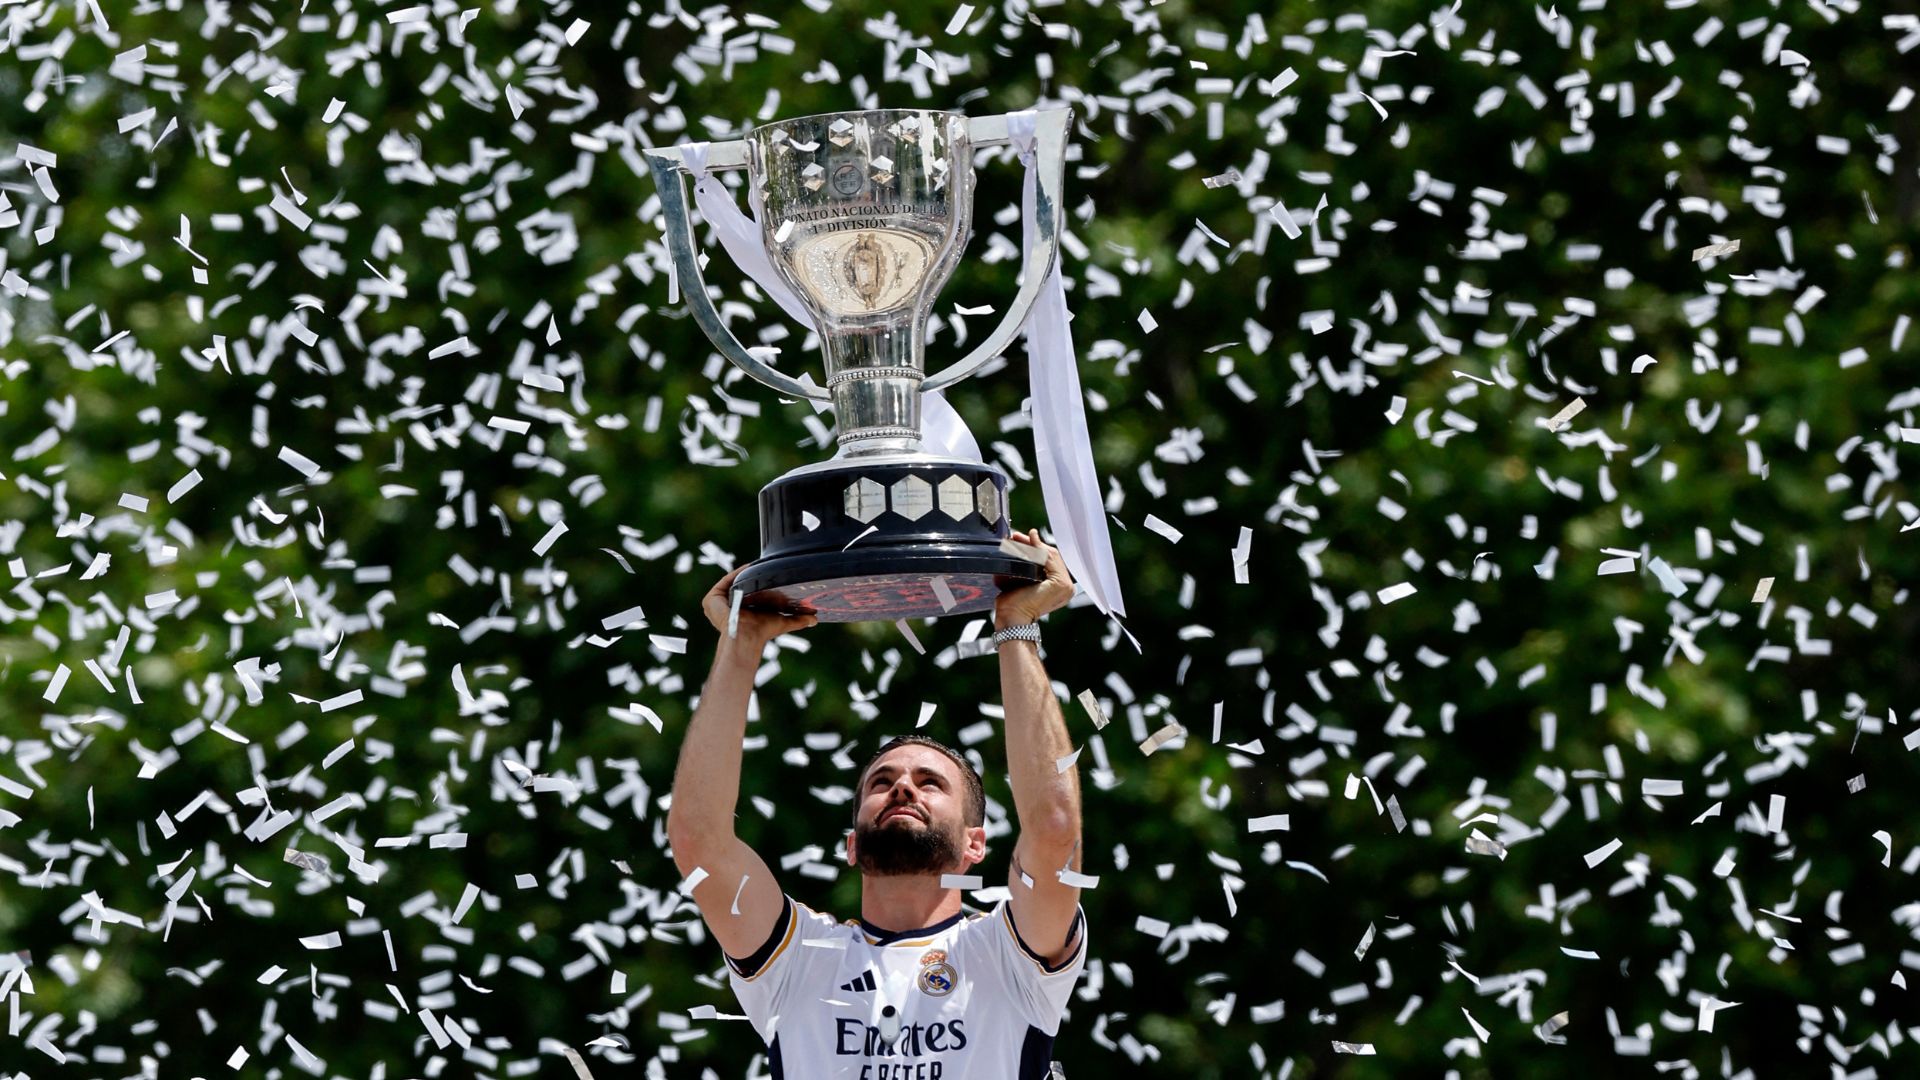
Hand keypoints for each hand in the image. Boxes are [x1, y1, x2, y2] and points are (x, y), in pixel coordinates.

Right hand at [702, 566, 816, 647]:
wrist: (747, 638)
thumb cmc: (762, 633)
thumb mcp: (783, 622)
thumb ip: (798, 620)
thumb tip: (815, 619)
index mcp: (742, 610)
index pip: (750, 590)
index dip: (759, 581)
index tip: (770, 570)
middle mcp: (728, 606)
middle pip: (740, 585)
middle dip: (751, 575)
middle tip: (764, 563)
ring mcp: (718, 603)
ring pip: (733, 582)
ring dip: (743, 573)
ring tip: (757, 564)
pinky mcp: (712, 599)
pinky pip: (725, 581)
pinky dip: (735, 574)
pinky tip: (748, 568)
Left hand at [995, 528, 1074, 629]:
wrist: (1012, 617)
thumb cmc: (1014, 604)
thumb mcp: (1021, 580)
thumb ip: (1027, 565)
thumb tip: (1020, 545)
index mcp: (1061, 589)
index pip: (1051, 562)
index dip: (1037, 548)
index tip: (1023, 539)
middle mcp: (1068, 588)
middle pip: (1052, 557)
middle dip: (1034, 544)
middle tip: (1017, 536)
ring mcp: (1066, 586)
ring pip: (1050, 556)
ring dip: (1034, 544)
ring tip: (1018, 538)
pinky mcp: (1060, 583)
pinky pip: (1049, 559)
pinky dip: (1038, 548)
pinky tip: (1029, 540)